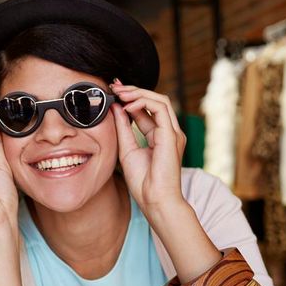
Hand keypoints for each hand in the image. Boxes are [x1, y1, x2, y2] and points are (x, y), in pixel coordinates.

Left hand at [110, 79, 186, 215]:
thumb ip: (123, 128)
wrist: (154, 199)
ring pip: (159, 99)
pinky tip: (128, 105)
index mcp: (159, 135)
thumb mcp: (126, 149)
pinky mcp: (171, 135)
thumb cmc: (143, 181)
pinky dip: (143, 102)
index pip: (146, 109)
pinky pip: (160, 108)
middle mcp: (168, 131)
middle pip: (154, 100)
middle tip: (115, 86)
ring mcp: (172, 132)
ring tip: (120, 92)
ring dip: (138, 93)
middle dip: (133, 90)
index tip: (113, 91)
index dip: (130, 98)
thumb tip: (116, 107)